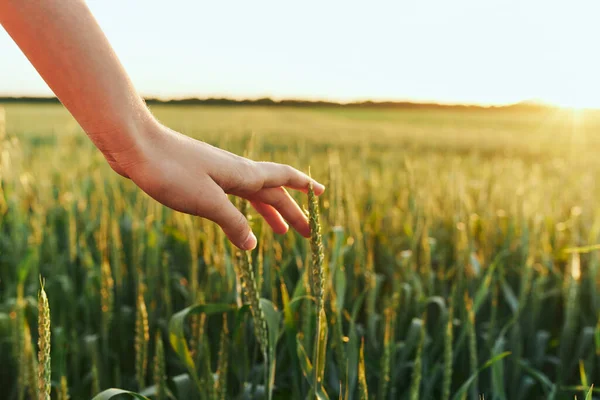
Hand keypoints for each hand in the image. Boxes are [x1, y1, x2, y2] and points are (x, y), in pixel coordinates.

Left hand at [109, 118, 324, 249]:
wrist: (135, 145)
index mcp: (243, 173)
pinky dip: (243, 211)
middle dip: (291, 212)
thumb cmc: (171, 170)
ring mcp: (217, 173)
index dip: (305, 188)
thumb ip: (233, 222)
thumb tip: (253, 245)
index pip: (284, 178)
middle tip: (306, 234)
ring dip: (268, 212)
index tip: (322, 196)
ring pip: (252, 195)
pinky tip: (237, 220)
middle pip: (272, 191)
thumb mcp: (206, 202)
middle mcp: (235, 171)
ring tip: (280, 232)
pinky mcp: (199, 178)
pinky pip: (232, 197)